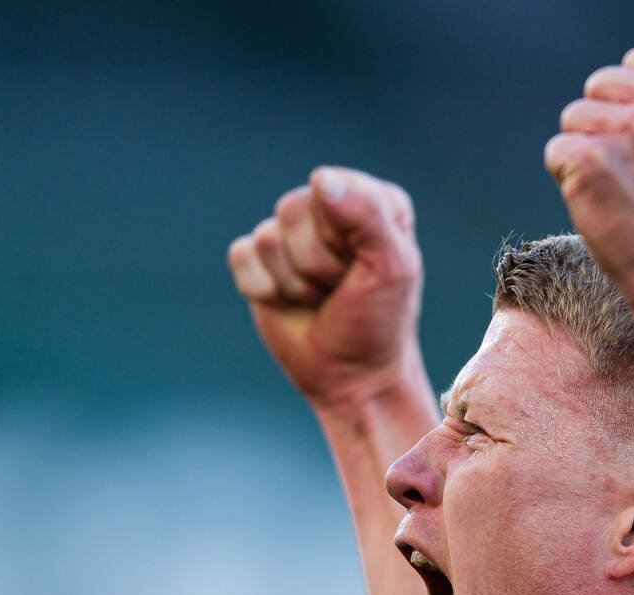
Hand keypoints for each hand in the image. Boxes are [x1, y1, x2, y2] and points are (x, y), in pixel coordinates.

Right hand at [228, 167, 423, 410]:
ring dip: (294, 283)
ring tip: (320, 298)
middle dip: (316, 264)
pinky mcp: (259, 260)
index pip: (331, 190)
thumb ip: (367, 215)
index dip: (340, 237)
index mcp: (372, 199)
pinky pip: (242, 256)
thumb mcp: (391, 268)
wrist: (353, 377)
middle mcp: (331, 209)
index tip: (362, 268)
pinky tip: (290, 303)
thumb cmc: (379, 322)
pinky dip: (265, 290)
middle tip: (340, 289)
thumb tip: (321, 179)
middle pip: (292, 210)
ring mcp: (291, 235)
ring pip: (266, 238)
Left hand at [545, 48, 633, 317]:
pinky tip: (603, 208)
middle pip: (600, 87)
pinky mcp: (593, 158)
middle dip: (605, 127)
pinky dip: (569, 183)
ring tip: (621, 194)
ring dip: (585, 155)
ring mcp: (631, 128)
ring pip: (574, 118)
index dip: (632, 109)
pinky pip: (557, 152)